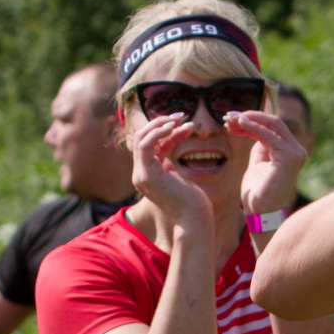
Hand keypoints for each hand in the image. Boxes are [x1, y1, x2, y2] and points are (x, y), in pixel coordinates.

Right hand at [129, 114, 218, 231]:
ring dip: (160, 124)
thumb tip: (177, 134)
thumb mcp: (179, 171)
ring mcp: (141, 175)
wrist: (193, 218)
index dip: (166, 131)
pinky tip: (175, 127)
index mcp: (146, 174)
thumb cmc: (192, 200)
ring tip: (179, 118)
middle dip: (160, 123)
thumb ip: (171, 157)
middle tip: (180, 115)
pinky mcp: (147, 175)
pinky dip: (158, 132)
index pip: (150, 145)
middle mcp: (140, 174)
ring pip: (141, 138)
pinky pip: (146, 145)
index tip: (185, 124)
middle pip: (141, 138)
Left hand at [231, 108, 307, 217]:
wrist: (261, 212)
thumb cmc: (258, 193)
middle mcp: (296, 150)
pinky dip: (253, 126)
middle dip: (250, 116)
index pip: (272, 128)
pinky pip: (268, 135)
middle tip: (229, 116)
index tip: (231, 120)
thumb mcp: (257, 164)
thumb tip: (253, 130)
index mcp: (289, 151)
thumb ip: (259, 148)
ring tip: (231, 119)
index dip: (252, 120)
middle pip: (274, 122)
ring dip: (249, 119)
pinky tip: (240, 123)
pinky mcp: (289, 157)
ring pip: (273, 124)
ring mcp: (295, 153)